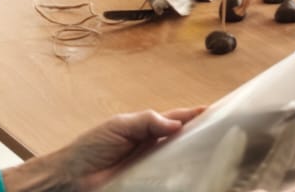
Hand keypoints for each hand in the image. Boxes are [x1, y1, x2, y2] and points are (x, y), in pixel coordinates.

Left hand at [2, 107, 204, 191]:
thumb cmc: (91, 147)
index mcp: (148, 128)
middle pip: (184, 141)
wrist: (70, 177)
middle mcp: (154, 148)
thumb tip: (177, 123)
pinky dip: (181, 180)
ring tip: (216, 157)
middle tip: (223, 134)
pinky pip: (168, 182)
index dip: (196, 115)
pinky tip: (195, 179)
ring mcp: (152, 169)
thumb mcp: (119, 125)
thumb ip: (147, 121)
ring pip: (180, 163)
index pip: (178, 118)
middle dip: (202, 137)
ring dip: (195, 160)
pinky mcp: (148, 185)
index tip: (218, 111)